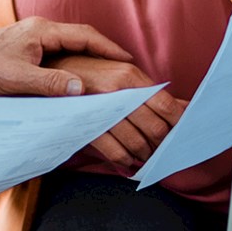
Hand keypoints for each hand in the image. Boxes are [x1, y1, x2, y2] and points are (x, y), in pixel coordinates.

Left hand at [0, 17, 134, 109]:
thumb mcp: (18, 80)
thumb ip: (50, 84)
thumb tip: (82, 89)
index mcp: (41, 31)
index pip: (84, 36)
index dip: (108, 48)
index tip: (129, 59)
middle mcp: (39, 28)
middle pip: (81, 36)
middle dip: (105, 50)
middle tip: (128, 65)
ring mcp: (32, 35)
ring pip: (70, 42)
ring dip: (90, 54)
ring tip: (111, 69)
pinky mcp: (26, 44)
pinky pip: (59, 48)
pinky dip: (75, 58)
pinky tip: (81, 72)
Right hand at [48, 55, 187, 168]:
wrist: (47, 70)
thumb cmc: (87, 71)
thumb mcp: (120, 73)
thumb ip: (151, 91)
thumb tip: (184, 107)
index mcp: (129, 75)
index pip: (166, 105)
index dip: (179, 124)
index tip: (181, 133)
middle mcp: (118, 91)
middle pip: (155, 127)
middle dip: (162, 143)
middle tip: (161, 147)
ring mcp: (102, 110)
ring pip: (137, 143)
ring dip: (145, 153)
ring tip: (144, 153)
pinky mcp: (87, 126)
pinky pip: (115, 152)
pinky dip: (126, 160)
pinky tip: (128, 159)